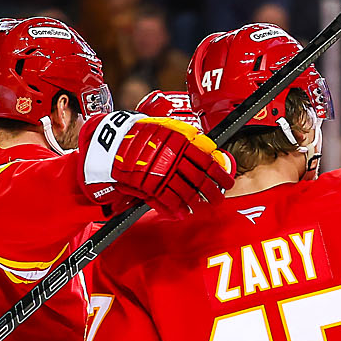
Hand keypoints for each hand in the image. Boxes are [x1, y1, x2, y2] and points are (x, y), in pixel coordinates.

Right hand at [78, 111, 236, 218]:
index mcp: (181, 140)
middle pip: (201, 180)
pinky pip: (168, 201)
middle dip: (213, 193)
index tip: (227, 182)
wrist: (113, 141)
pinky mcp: (148, 186)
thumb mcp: (168, 128)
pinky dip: (178, 209)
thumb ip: (189, 139)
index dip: (221, 174)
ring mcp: (161, 173)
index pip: (209, 161)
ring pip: (187, 193)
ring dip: (197, 203)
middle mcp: (173, 157)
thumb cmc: (142, 133)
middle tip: (218, 199)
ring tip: (203, 208)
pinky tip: (184, 213)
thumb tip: (212, 154)